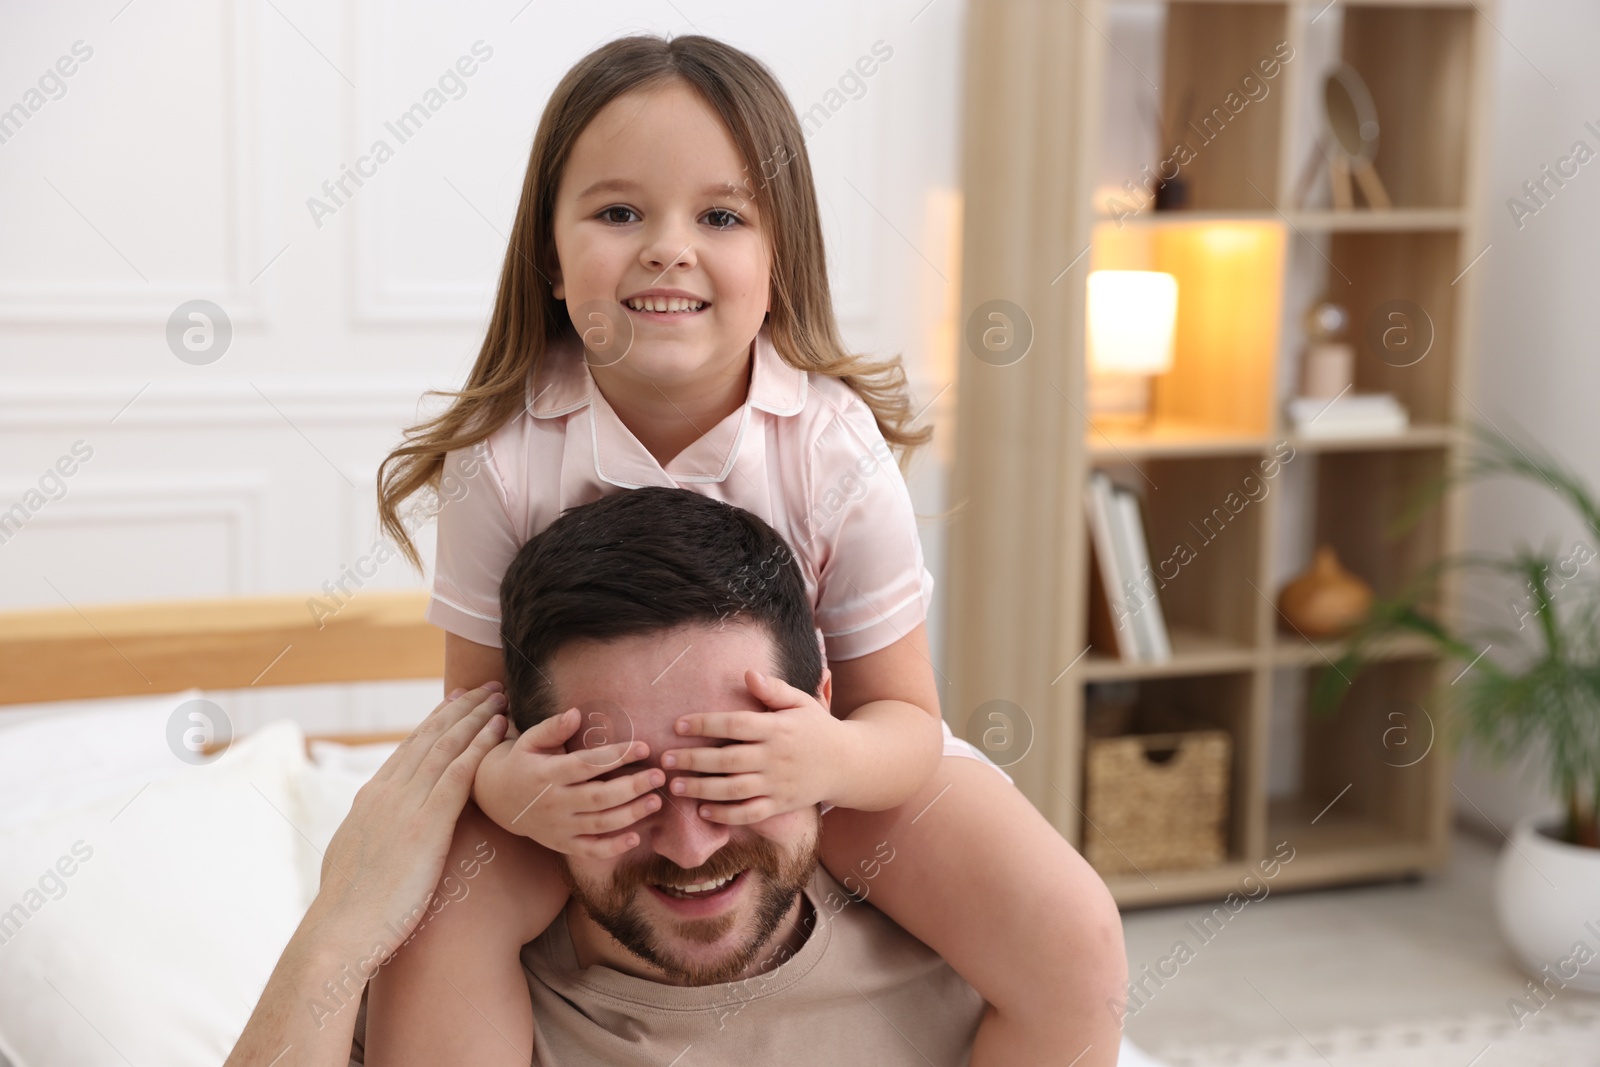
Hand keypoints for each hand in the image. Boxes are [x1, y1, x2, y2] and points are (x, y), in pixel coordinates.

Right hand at [302, 684, 507, 962]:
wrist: (340, 933)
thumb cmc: (350, 912)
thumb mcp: (353, 861)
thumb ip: (370, 839)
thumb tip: (373, 839)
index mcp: (369, 799)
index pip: (408, 748)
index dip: (435, 722)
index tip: (454, 702)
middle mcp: (386, 792)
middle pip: (429, 737)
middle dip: (460, 709)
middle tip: (484, 688)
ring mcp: (405, 805)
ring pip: (447, 746)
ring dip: (476, 718)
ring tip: (499, 698)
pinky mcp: (425, 824)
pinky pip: (459, 773)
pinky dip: (480, 746)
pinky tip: (499, 730)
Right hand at [479, 707, 667, 858]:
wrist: (497, 798)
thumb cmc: (522, 762)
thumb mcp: (530, 741)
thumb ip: (552, 728)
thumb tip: (575, 714)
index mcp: (547, 774)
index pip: (587, 765)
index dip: (616, 756)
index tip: (643, 747)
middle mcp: (554, 803)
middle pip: (598, 797)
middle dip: (632, 787)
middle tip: (658, 775)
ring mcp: (559, 827)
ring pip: (599, 824)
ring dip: (630, 815)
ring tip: (655, 801)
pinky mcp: (562, 844)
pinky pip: (590, 850)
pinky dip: (613, 847)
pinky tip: (637, 837)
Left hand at [663, 669, 844, 823]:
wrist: (849, 762)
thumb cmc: (817, 728)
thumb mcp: (801, 702)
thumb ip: (773, 690)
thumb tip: (747, 673)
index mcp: (777, 728)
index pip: (735, 724)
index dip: (705, 723)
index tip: (678, 725)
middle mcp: (775, 757)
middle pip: (728, 759)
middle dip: (693, 759)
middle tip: (665, 760)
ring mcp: (778, 784)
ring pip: (734, 789)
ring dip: (702, 789)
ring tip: (676, 786)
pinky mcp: (781, 805)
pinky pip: (750, 813)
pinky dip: (726, 815)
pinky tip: (703, 811)